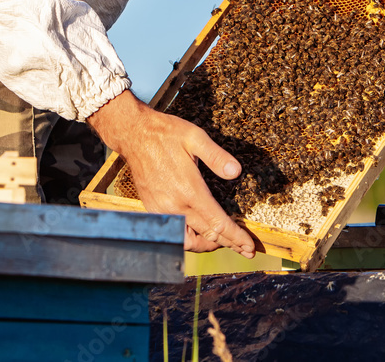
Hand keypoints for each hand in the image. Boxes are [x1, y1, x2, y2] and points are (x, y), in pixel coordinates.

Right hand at [87, 90, 255, 257]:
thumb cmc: (166, 134)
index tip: (250, 246)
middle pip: (207, 235)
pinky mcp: (152, 210)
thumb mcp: (195, 137)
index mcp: (189, 190)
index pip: (218, 223)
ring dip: (209, 245)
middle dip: (230, 244)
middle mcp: (174, 206)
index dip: (236, 237)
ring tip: (226, 244)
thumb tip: (236, 172)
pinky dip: (190, 240)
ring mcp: (161, 211)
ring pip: (188, 241)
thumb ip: (216, 156)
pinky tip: (200, 235)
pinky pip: (174, 234)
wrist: (134, 135)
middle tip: (247, 251)